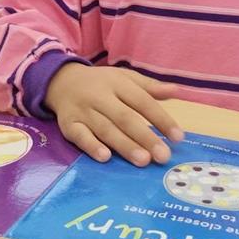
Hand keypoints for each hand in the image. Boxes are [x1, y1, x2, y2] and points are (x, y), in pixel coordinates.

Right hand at [45, 63, 183, 166]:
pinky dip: (91, 146)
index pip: (142, 101)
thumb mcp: (124, 77)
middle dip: (145, 137)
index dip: (160, 119)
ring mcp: (83, 111)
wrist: (61, 81)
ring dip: (124, 145)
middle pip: (125, 117)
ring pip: (105, 129)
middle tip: (163, 156)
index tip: (178, 137)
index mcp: (118, 83)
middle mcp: (100, 96)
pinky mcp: (68, 124)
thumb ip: (149, 86)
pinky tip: (105, 157)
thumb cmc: (101, 83)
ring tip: (143, 160)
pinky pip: (79, 136)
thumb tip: (177, 90)